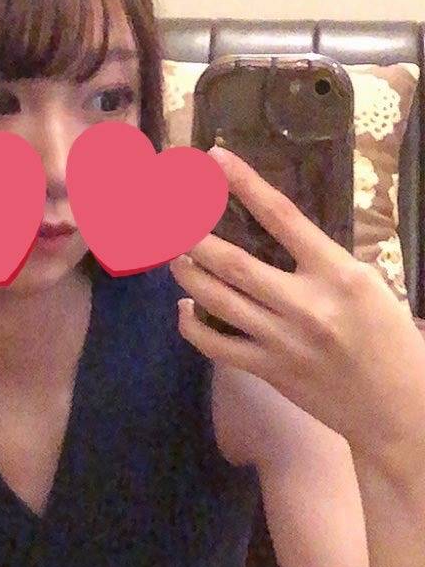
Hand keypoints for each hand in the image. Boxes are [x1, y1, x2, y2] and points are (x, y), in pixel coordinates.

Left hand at [169, 146, 424, 452]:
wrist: (396, 407)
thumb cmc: (387, 339)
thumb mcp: (368, 286)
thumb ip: (323, 262)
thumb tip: (278, 236)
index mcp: (338, 273)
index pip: (283, 217)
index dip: (244, 184)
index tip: (215, 159)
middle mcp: (306, 304)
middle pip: (233, 263)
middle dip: (195, 237)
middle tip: (172, 217)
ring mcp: (282, 340)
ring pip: (218, 301)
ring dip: (188, 275)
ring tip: (175, 257)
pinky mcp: (268, 371)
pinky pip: (216, 345)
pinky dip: (191, 326)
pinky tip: (183, 310)